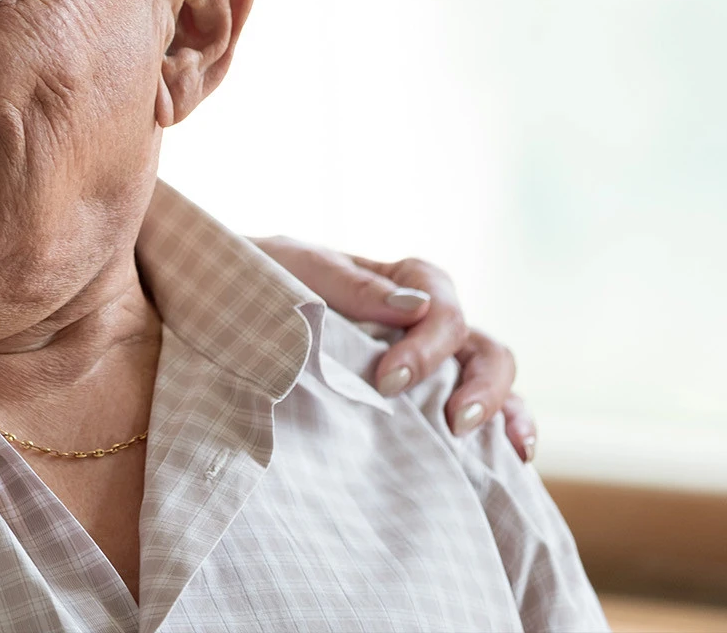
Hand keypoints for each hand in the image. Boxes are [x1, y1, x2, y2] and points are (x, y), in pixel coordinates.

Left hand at [251, 237, 535, 461]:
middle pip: (478, 343)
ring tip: (504, 448)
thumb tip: (417, 308)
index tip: (389, 381)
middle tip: (454, 423)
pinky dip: (504, 428)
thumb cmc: (252, 280)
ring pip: (488, 376)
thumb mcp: (291, 268)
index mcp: (393, 282)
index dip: (429, 341)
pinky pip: (475, 411)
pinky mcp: (414, 403)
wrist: (212, 310)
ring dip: (503, 407)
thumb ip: (350, 284)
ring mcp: (423, 364)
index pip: (440, 300)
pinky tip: (513, 459)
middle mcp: (419, 323)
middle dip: (480, 382)